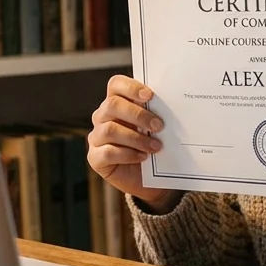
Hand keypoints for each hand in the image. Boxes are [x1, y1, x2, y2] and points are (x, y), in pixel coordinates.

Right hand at [88, 75, 181, 212]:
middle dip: (138, 114)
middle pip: (112, 105)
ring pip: (110, 130)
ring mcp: (96, 137)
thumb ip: (156, 115)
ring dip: (136, 138)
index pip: (116, 85)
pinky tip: (143, 157)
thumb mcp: (156, 129)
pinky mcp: (95, 158)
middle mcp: (102, 117)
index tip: (150, 95)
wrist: (150, 180)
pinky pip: (108, 152)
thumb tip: (171, 106)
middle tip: (159, 126)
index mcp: (117, 103)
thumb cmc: (153, 147)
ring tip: (155, 146)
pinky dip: (128, 154)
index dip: (130, 87)